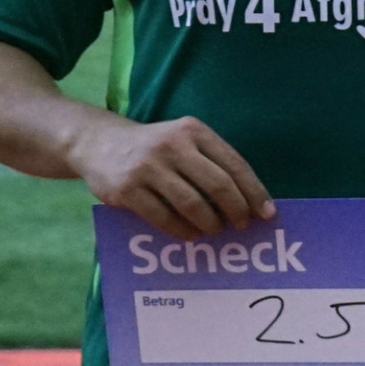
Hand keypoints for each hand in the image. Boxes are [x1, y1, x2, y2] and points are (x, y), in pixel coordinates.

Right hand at [69, 114, 274, 239]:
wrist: (97, 142)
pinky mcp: (127, 189)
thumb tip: (248, 201)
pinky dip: (183, 231)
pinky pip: (164, 218)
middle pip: (218, 185)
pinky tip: (191, 235)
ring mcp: (148, 167)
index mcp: (193, 131)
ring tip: (215, 231)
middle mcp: (172, 145)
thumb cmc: (153, 147)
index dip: (254, 192)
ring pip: (192, 204)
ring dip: (210, 224)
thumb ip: (211, 161)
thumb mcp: (182, 139)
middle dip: (237, 210)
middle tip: (241, 226)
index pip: (234, 164)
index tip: (267, 213)